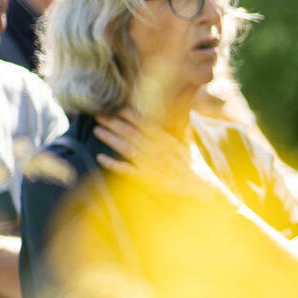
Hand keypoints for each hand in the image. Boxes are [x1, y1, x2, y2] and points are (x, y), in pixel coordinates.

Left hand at [95, 115, 221, 203]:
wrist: (200, 189)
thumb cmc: (196, 168)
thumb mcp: (190, 147)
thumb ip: (185, 133)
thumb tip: (188, 119)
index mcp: (167, 140)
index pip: (146, 124)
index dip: (131, 115)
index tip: (118, 107)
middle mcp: (157, 150)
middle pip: (132, 133)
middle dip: (114, 123)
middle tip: (98, 114)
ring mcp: (151, 164)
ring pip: (127, 148)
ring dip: (111, 139)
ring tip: (97, 130)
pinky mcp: (147, 179)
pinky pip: (127, 170)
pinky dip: (113, 164)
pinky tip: (100, 158)